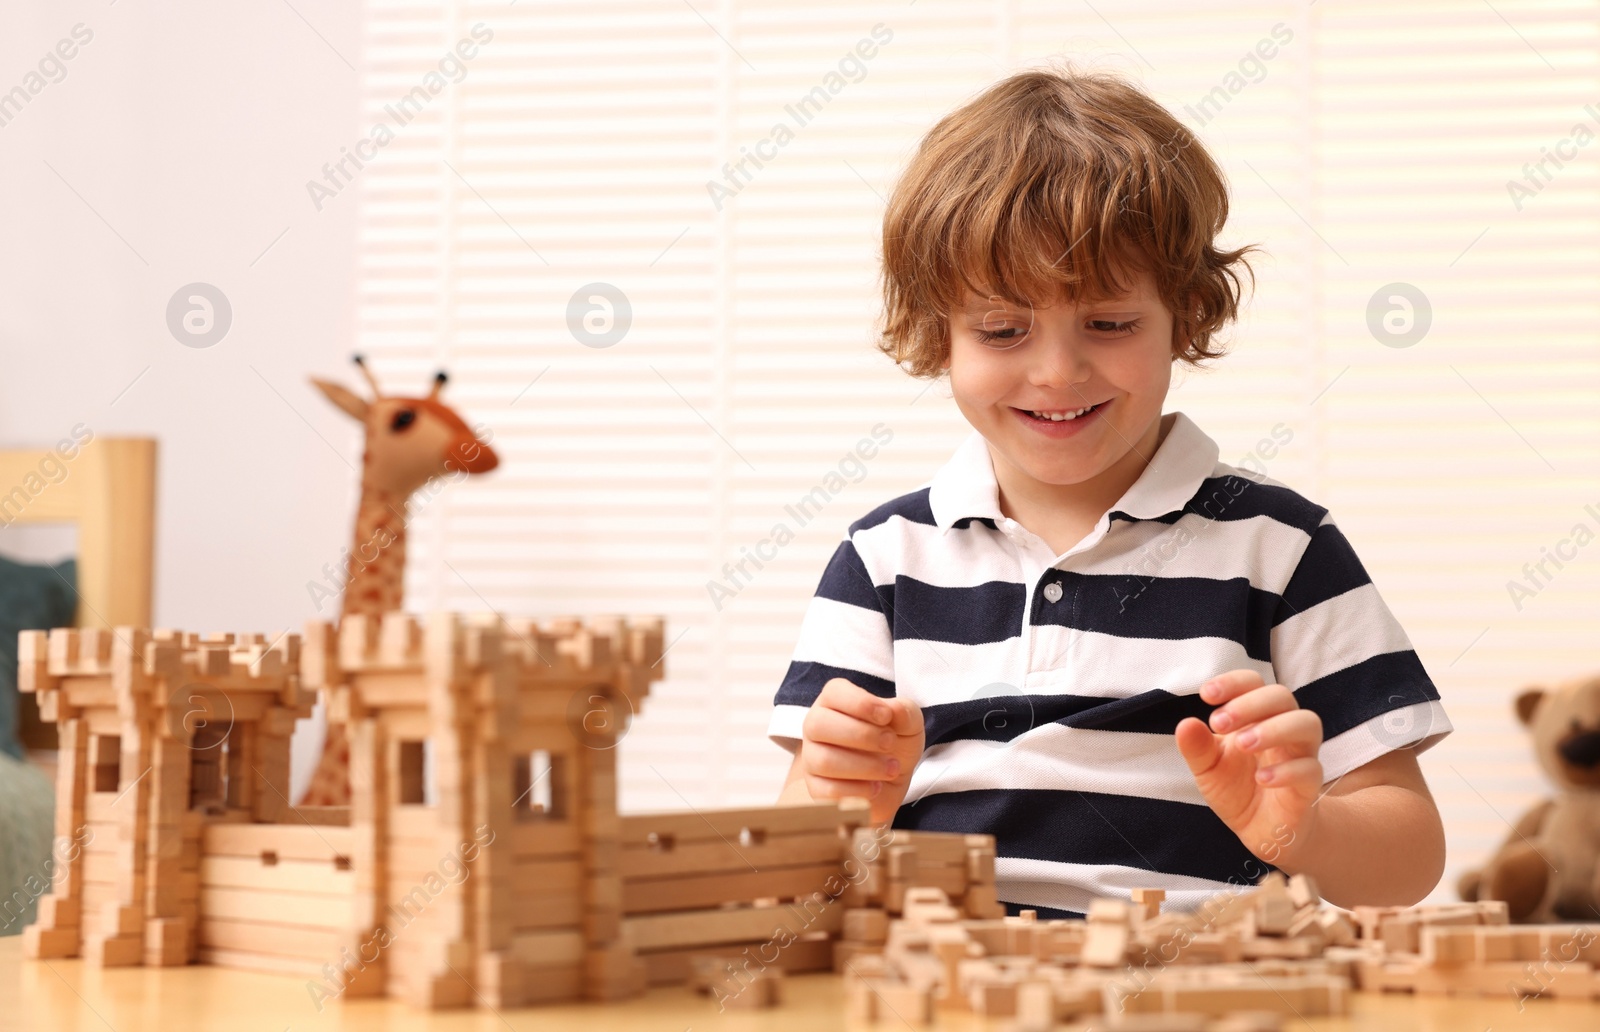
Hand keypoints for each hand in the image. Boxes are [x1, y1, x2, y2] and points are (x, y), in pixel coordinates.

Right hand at [799, 677, 923, 823]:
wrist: (892, 781)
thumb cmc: (894, 743)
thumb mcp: (908, 723)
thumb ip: (904, 712)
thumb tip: (894, 710)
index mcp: (834, 701)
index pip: (833, 693)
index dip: (859, 703)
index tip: (886, 716)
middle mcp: (816, 726)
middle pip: (819, 724)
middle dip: (861, 735)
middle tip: (889, 743)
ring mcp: (812, 758)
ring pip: (824, 761)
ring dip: (865, 766)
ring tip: (891, 768)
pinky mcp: (815, 788)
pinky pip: (826, 791)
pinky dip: (857, 791)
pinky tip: (876, 787)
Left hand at [1175, 670, 1323, 866]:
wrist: (1261, 830)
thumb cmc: (1235, 788)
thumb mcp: (1207, 768)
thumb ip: (1196, 747)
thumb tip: (1185, 723)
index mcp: (1255, 717)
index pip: (1253, 683)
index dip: (1233, 682)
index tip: (1206, 695)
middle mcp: (1281, 729)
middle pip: (1282, 696)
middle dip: (1250, 704)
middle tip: (1219, 723)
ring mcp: (1299, 755)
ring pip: (1307, 723)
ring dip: (1274, 728)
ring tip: (1244, 744)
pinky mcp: (1309, 786)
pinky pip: (1310, 769)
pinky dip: (1286, 771)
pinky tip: (1260, 778)